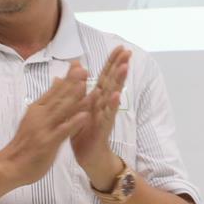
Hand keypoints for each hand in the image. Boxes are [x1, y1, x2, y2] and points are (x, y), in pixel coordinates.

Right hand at [0, 61, 88, 186]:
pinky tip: (85, 116)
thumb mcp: (34, 118)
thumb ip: (47, 102)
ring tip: (87, 86)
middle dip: (72, 83)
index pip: (54, 91)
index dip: (67, 78)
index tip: (78, 65)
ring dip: (75, 98)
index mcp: (37, 109)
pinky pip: (63, 131)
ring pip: (61, 111)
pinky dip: (74, 123)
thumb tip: (57, 82)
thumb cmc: (25, 143)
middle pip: (58, 97)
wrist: (10, 166)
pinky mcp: (47, 143)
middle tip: (84, 69)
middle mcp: (40, 116)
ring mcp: (43, 129)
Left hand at [71, 45, 130, 187]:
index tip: (120, 47)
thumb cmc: (84, 131)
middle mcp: (104, 104)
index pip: (106, 76)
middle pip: (113, 82)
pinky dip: (113, 105)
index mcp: (97, 98)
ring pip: (113, 96)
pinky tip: (117, 95)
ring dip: (119, 81)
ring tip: (125, 68)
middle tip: (128, 52)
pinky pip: (108, 115)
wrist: (88, 156)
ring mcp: (105, 115)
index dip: (112, 62)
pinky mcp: (103, 128)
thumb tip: (75, 69)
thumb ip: (78, 87)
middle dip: (120, 66)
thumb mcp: (78, 107)